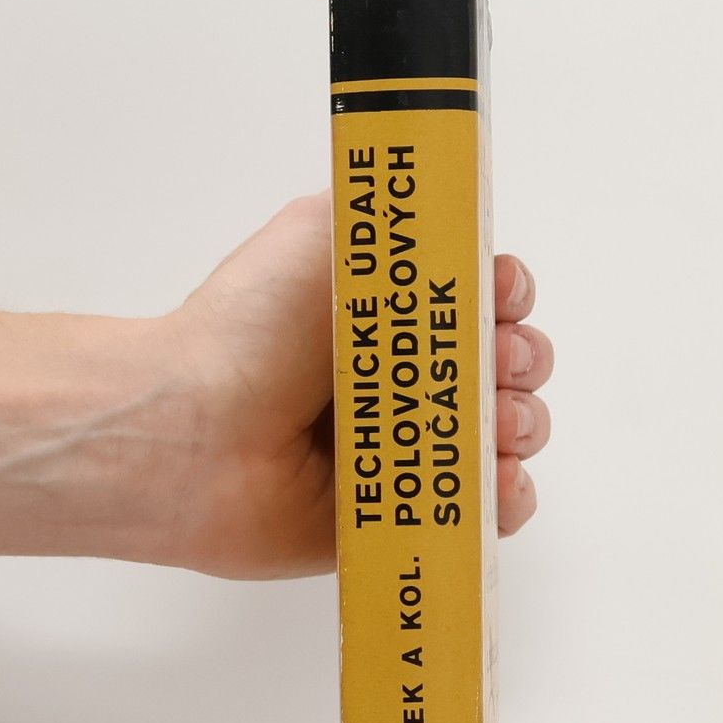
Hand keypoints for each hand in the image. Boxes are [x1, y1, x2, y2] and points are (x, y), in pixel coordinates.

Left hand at [158, 193, 553, 578]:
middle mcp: (403, 379)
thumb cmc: (251, 330)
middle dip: (522, 360)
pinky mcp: (402, 516)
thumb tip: (449, 206)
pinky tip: (495, 480)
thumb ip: (392, 214)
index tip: (499, 294)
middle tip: (495, 363)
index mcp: (389, 313)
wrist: (199, 433)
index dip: (507, 295)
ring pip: (506, 438)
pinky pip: (481, 515)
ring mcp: (406, 450)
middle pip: (509, 367)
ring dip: (521, 424)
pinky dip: (505, 499)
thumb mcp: (321, 230)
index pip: (484, 299)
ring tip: (494, 423)